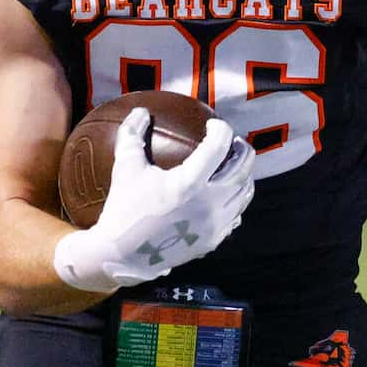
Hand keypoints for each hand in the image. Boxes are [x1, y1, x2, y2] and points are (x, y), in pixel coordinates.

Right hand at [52, 111, 255, 293]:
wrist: (122, 255)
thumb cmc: (123, 207)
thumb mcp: (125, 168)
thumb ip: (133, 135)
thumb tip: (140, 110)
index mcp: (189, 183)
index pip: (219, 146)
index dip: (221, 129)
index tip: (213, 125)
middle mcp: (209, 204)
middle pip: (242, 168)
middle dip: (242, 149)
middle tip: (233, 141)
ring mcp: (215, 225)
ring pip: (244, 192)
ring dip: (243, 174)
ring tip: (233, 164)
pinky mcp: (214, 240)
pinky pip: (236, 214)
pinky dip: (235, 199)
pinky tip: (225, 192)